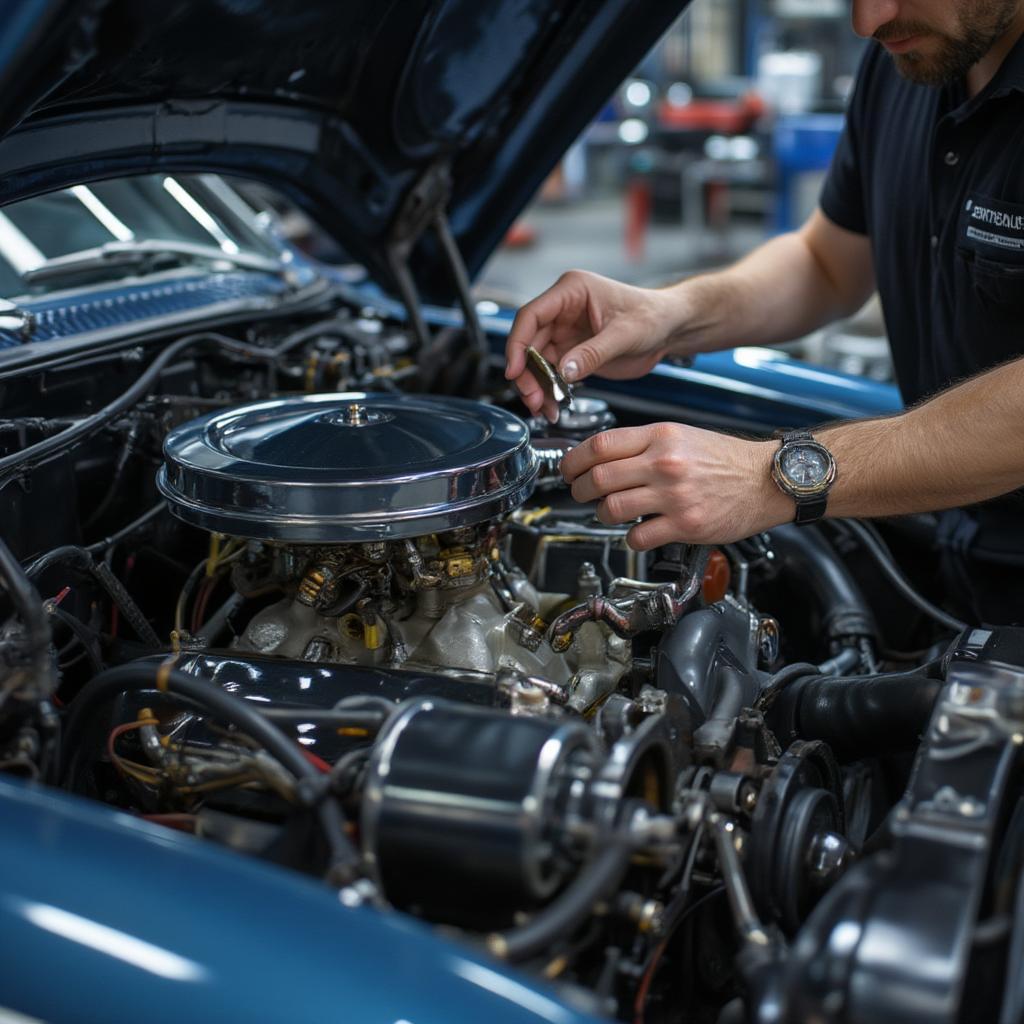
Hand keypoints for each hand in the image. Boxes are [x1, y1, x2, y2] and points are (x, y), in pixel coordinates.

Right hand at [504, 270, 679, 421]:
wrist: (670, 329)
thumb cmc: (653, 317)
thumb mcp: (625, 335)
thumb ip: (592, 353)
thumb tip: (563, 372)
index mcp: (572, 291)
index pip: (532, 315)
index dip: (518, 343)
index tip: (515, 370)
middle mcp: (563, 310)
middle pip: (529, 342)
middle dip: (527, 373)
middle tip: (533, 398)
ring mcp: (565, 332)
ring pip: (536, 361)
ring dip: (536, 386)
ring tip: (543, 408)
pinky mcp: (571, 352)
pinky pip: (550, 372)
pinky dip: (548, 390)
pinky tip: (552, 406)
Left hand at [560, 423, 792, 547]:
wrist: (767, 479)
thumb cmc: (726, 459)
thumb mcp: (681, 436)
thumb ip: (643, 445)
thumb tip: (602, 458)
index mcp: (661, 436)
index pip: (600, 445)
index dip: (574, 460)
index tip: (568, 470)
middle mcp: (665, 463)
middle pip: (599, 477)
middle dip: (579, 489)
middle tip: (580, 493)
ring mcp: (674, 495)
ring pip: (612, 508)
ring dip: (602, 514)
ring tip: (609, 513)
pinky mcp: (685, 524)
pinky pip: (638, 537)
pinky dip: (631, 538)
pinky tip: (638, 532)